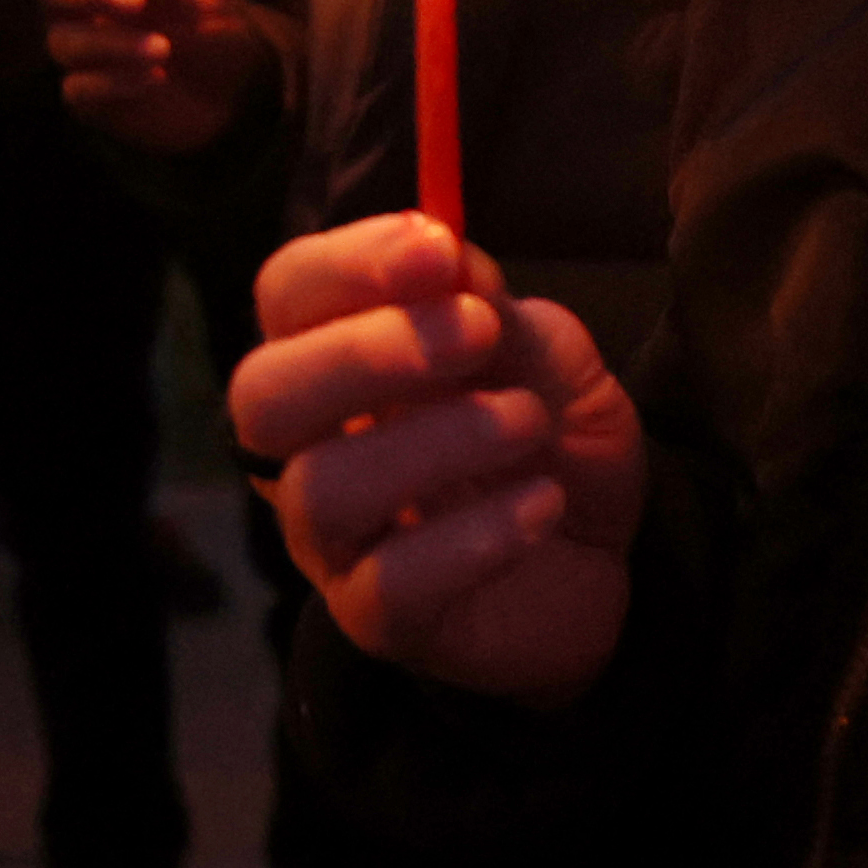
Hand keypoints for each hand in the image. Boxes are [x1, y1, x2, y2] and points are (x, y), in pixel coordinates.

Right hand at [36, 0, 264, 155]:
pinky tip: (156, 78)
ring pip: (64, 41)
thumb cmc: (213, 31)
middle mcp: (82, 9)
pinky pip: (78, 88)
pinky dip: (116, 82)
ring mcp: (81, 55)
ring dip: (114, 42)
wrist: (239, 90)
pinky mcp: (88, 100)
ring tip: (164, 49)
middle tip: (137, 1)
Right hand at [230, 214, 641, 705]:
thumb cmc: (551, 443)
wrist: (606, 564)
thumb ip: (494, 309)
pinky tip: (543, 504)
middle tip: (476, 334)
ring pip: (321, 489)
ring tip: (527, 426)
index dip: (346, 263)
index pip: (286, 295)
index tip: (435, 248)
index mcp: (335, 362)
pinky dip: (473, 535)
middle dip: (363, 351)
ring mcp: (334, 543)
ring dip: (435, 441)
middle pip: (261, 394)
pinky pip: (388, 583)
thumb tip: (447, 255)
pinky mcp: (379, 620)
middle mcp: (309, 448)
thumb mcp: (546, 357)